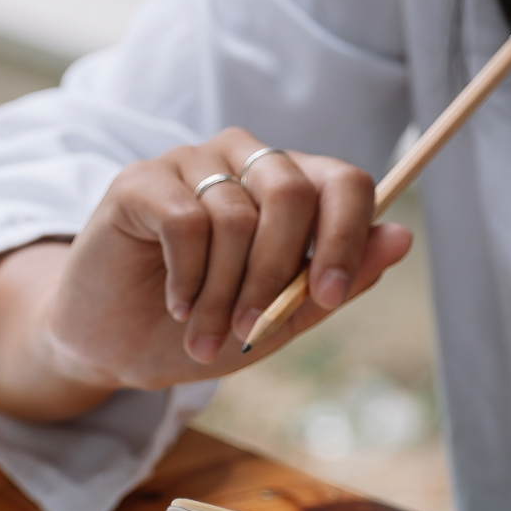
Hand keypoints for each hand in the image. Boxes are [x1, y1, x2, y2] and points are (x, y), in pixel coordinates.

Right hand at [0, 127, 412, 419]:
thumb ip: (333, 284)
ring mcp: (188, 164)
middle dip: (275, 276)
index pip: (344, 181)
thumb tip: (400, 237)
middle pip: (290, 193)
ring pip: (236, 217)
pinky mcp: (139, 181)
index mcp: (286, 188)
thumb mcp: (275, 322)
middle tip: (248, 329)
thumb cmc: (192, 331)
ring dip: (222, 293)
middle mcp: (242, 161)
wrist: (110, 349)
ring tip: (201, 332)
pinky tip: (174, 304)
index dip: (346, 237)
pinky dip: (186, 277)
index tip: (328, 297)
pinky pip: (186, 222)